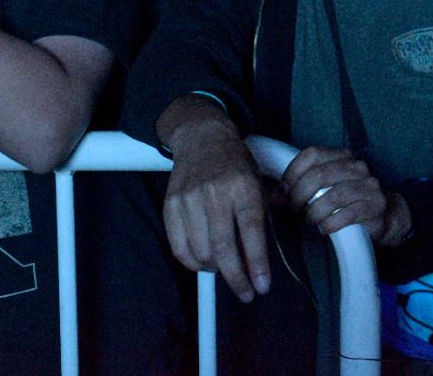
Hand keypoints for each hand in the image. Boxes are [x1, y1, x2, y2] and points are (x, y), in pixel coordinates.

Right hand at [162, 117, 270, 303]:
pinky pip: (179, 246)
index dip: (256, 263)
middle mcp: (216, 193)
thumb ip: (258, 218)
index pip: (251, 231)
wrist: (203, 138)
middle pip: (223, 247)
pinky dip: (193, 262)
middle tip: (246, 294)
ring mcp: (190, 199)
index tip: (262, 286)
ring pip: (200, 251)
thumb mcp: (257, 183)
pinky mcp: (171, 205)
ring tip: (227, 269)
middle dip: (236, 278)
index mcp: (243, 186)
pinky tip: (205, 263)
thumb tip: (255, 261)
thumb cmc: (236, 164)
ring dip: (215, 269)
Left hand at [278, 146, 394, 241]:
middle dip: (299, 195)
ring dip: (314, 212)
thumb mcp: (325, 187)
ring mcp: (369, 185)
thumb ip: (302, 185)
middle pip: (320, 175)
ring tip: (310, 220)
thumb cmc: (345, 201)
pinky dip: (330, 224)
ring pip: (334, 196)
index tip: (282, 193)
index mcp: (342, 156)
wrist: (381, 215)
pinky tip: (324, 228)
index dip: (292, 173)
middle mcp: (357, 166)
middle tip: (293, 210)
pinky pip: (348, 214)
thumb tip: (274, 196)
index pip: (312, 154)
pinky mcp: (375, 205)